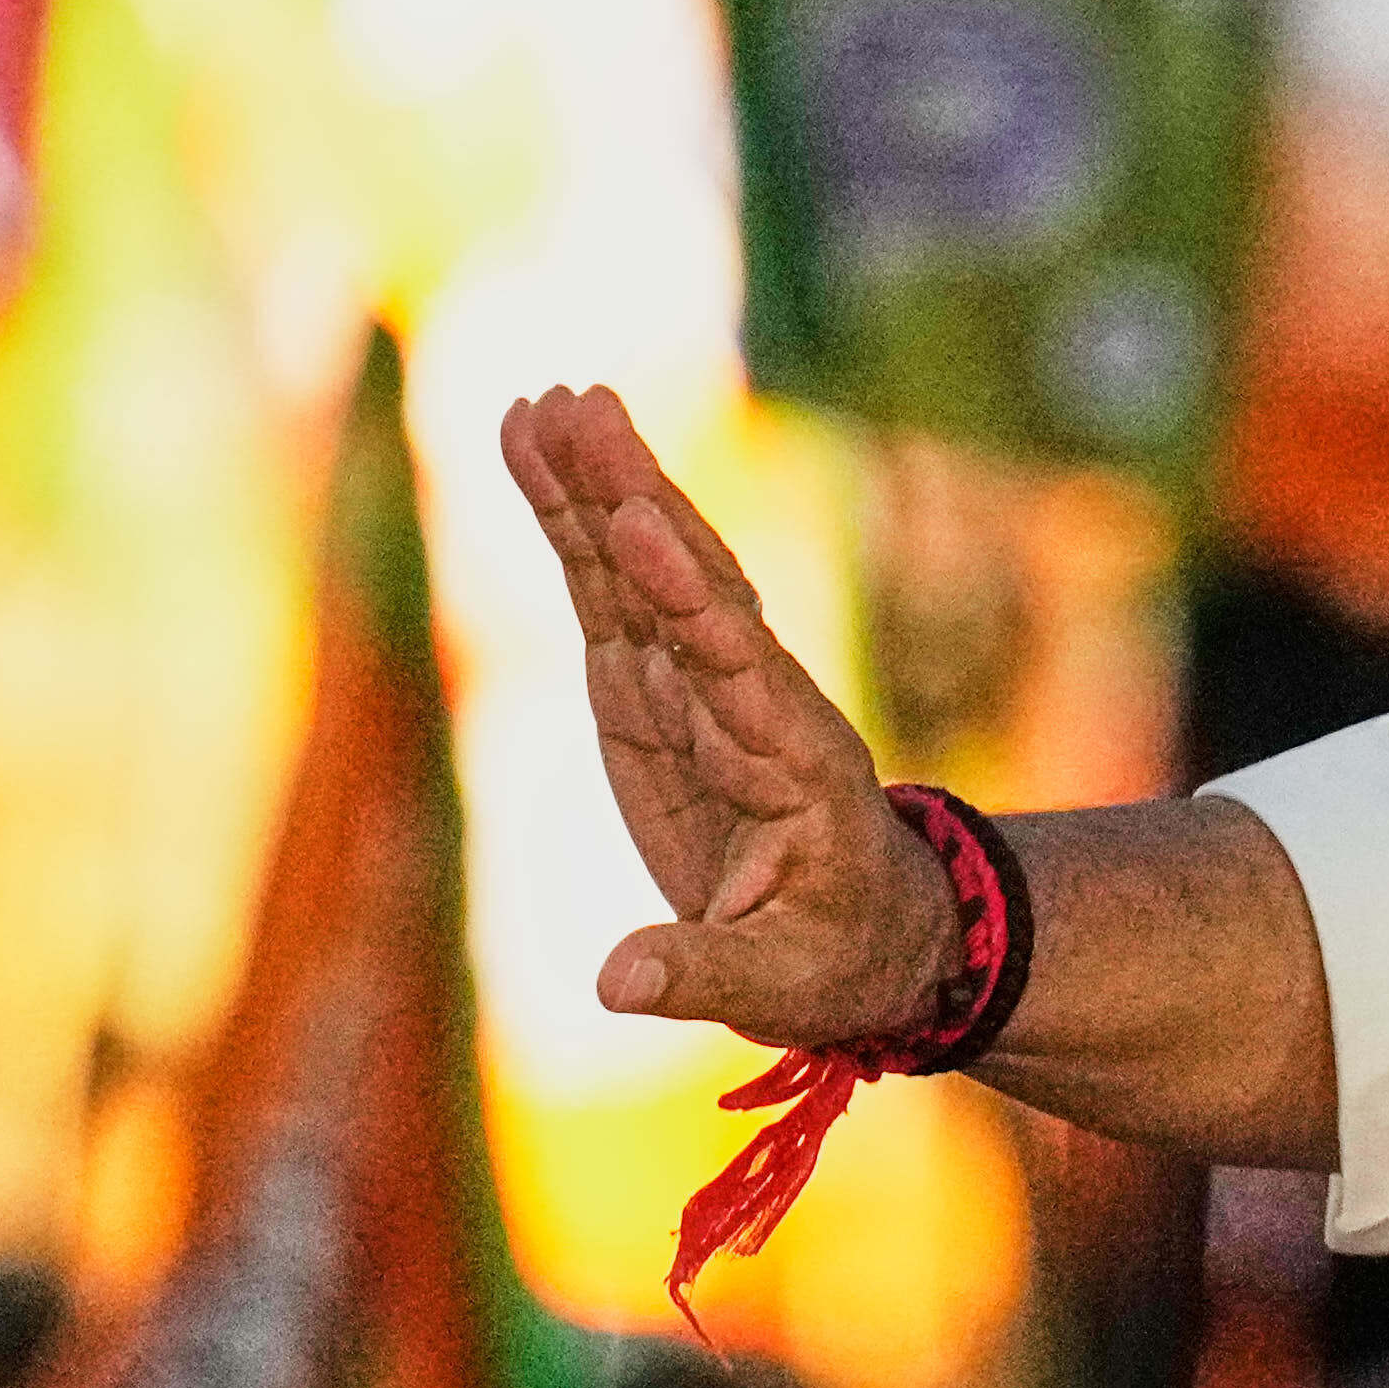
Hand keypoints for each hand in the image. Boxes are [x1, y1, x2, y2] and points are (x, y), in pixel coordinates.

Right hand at [501, 387, 955, 1059]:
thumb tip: (618, 984)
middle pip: (687, 582)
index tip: (642, 526)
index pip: (734, 663)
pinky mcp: (647, 689)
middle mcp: (747, 697)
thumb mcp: (782, 983)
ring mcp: (694, 685)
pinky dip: (567, 526)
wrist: (862, 931)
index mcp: (794, 757)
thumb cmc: (834, 955)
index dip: (687, 597)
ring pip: (639, 571)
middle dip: (634, 497)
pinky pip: (604, 593)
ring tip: (542, 403)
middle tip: (583, 407)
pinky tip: (527, 449)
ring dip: (593, 487)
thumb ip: (703, 974)